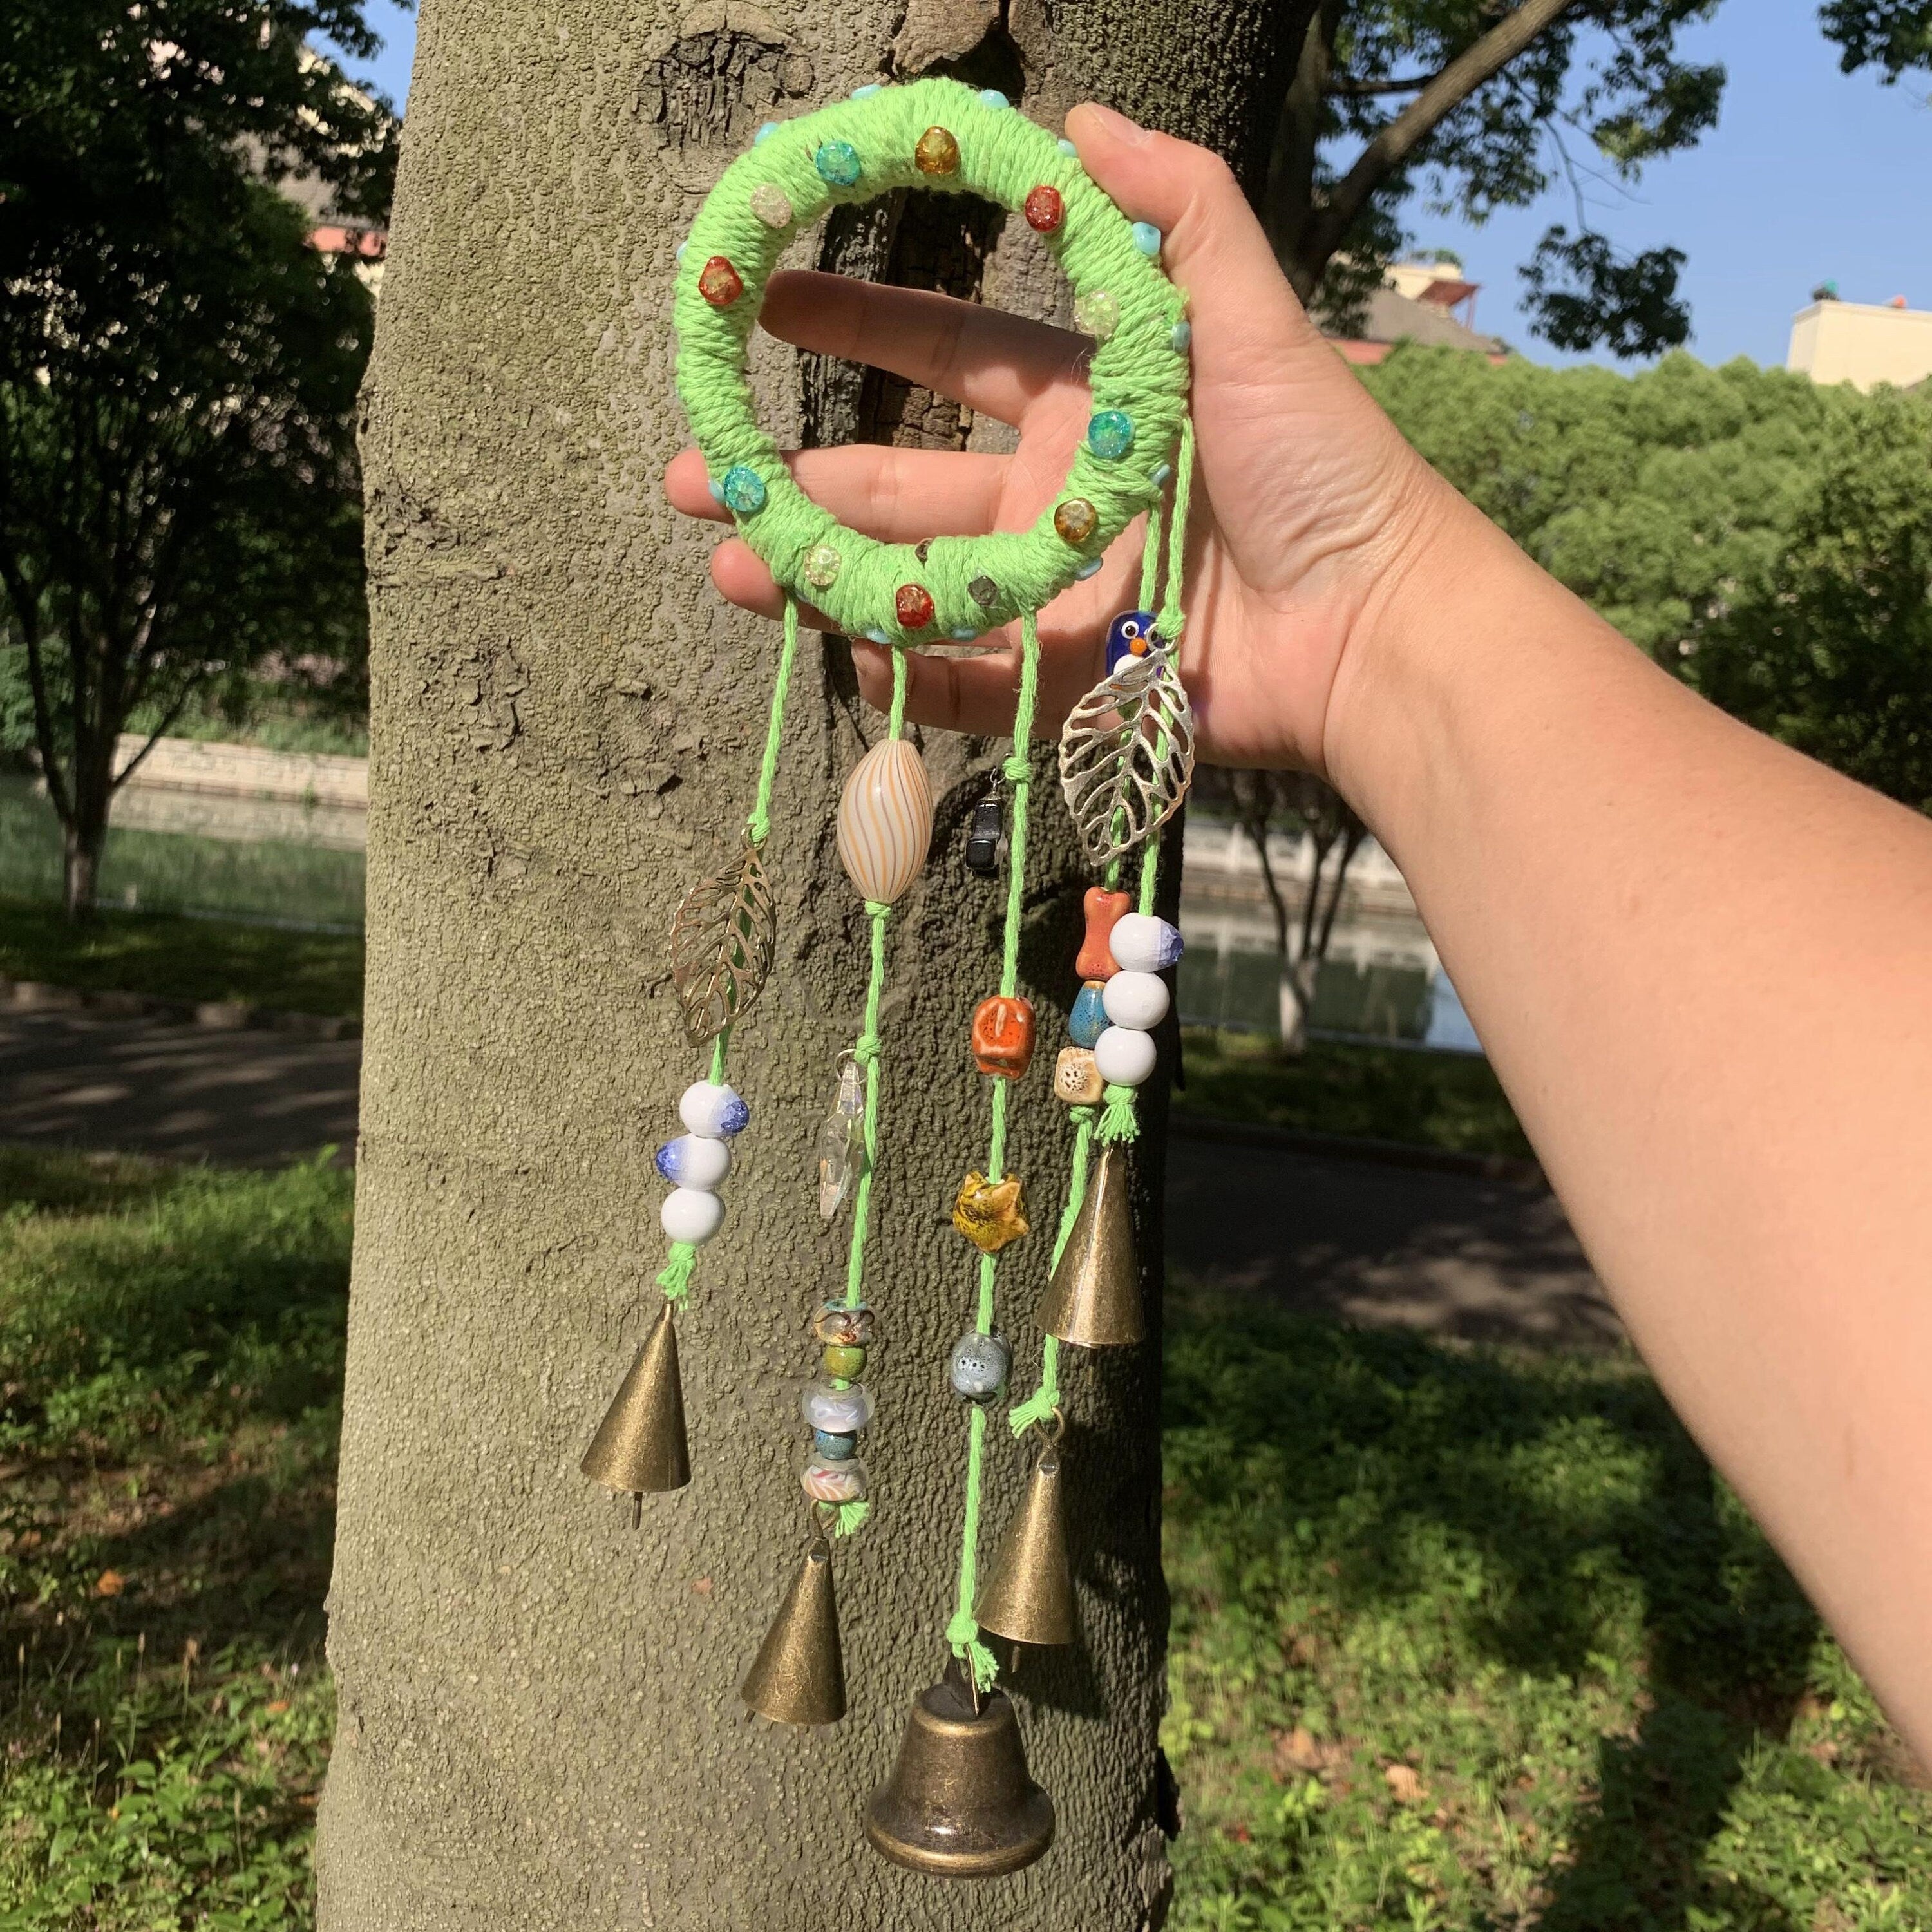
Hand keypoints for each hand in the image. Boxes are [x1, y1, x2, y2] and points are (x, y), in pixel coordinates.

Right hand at [664, 102, 1448, 772]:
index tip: (767, 296)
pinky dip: (896, 669)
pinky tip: (820, 643)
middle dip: (796, 474)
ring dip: (814, 573)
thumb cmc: (1324, 464)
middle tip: (696, 473)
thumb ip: (1177, 209)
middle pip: (901, 481)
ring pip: (912, 584)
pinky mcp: (1069, 684)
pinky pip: (964, 681)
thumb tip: (1081, 114)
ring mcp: (1054, 595)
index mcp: (1087, 404)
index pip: (950, 353)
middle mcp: (1056, 498)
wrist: (1380, 624)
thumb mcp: (1249, 315)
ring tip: (724, 562)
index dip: (861, 321)